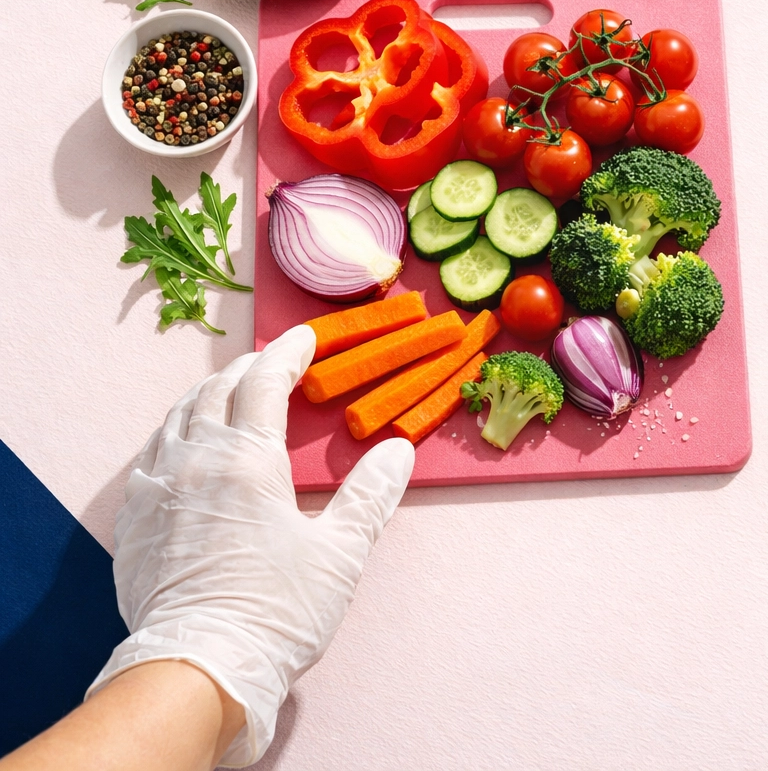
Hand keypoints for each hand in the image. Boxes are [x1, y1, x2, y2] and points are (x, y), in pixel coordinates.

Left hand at [88, 326, 414, 766]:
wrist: (201, 666)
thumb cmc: (277, 610)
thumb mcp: (341, 553)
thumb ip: (370, 494)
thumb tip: (397, 451)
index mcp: (249, 460)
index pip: (266, 383)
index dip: (287, 354)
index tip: (305, 338)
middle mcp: (197, 460)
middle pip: (217, 390)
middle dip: (248, 367)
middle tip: (272, 361)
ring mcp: (157, 488)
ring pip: (177, 417)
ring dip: (208, 394)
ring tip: (228, 390)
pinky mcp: (133, 520)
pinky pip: (149, 455)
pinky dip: (173, 433)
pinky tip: (182, 444)